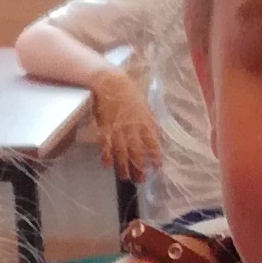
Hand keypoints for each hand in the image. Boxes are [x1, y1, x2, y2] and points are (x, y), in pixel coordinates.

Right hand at [87, 68, 164, 182]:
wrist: (111, 82)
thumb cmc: (129, 93)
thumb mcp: (145, 107)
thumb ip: (150, 122)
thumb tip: (157, 136)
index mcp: (145, 122)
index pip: (152, 143)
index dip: (155, 156)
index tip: (157, 167)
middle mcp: (132, 129)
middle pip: (136, 152)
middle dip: (139, 168)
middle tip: (140, 180)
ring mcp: (118, 129)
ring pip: (121, 152)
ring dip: (123, 166)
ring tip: (125, 177)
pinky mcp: (104, 127)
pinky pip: (105, 144)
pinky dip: (106, 155)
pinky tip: (106, 165)